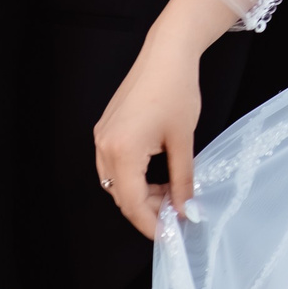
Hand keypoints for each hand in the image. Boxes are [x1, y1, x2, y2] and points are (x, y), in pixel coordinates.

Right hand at [93, 19, 206, 239]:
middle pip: (121, 196)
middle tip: (176, 216)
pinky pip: (115, 166)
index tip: (172, 236)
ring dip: (141, 195)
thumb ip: (183, 179)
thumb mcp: (183, 140)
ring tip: (171, 196)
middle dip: (148, 211)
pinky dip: (134, 178)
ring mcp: (102, 138)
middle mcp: (104, 147)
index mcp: (122, 151)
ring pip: (116, 183)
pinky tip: (157, 178)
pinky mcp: (106, 130)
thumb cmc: (177, 90)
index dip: (152, 224)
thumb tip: (186, 209)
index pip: (132, 203)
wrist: (167, 53)